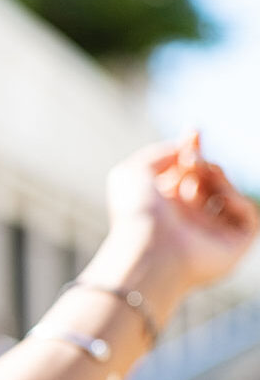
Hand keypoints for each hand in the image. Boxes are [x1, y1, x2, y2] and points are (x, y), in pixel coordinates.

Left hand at [106, 133, 257, 290]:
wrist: (149, 247)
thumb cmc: (137, 213)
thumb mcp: (133, 173)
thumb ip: (159, 153)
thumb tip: (184, 148)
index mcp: (162, 208)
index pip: (183, 176)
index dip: (191, 151)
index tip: (194, 132)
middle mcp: (185, 222)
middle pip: (206, 181)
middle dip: (202, 162)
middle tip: (191, 159)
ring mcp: (209, 235)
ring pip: (226, 193)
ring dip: (217, 176)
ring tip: (200, 173)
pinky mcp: (232, 248)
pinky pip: (246, 216)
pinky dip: (236, 199)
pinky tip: (219, 197)